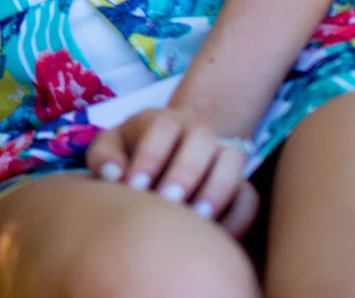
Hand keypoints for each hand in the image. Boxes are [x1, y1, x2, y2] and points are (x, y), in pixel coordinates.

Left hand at [86, 106, 260, 236]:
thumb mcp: (110, 148)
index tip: (134, 186)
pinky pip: (249, 196)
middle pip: (202, 139)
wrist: (166, 159)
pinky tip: (215, 235)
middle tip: (167, 200)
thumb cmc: (130, 155)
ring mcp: (222, 156)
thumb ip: (105, 157)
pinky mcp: (240, 185)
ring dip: (216, 189)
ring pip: (232, 160)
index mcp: (165, 120)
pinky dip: (238, 214)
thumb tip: (115, 175)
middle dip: (184, 171)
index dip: (150, 156)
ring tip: (197, 218)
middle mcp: (198, 133)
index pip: (163, 127)